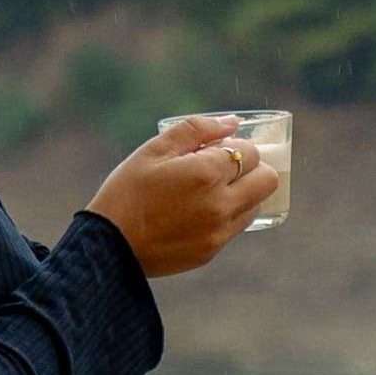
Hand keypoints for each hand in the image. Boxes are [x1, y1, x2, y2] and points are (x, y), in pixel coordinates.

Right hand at [85, 114, 276, 282]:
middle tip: (225, 168)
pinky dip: (227, 215)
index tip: (214, 149)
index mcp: (207, 173)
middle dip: (253, 168)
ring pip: (256, 205)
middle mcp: (221, 204)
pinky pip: (236, 227)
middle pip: (268, 180)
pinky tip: (198, 211)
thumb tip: (232, 123)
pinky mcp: (212, 251)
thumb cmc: (126, 192)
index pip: (250, 152)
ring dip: (243, 193)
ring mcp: (219, 231)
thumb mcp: (153, 150)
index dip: (235, 146)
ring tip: (209, 191)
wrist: (107, 246)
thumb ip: (196, 129)